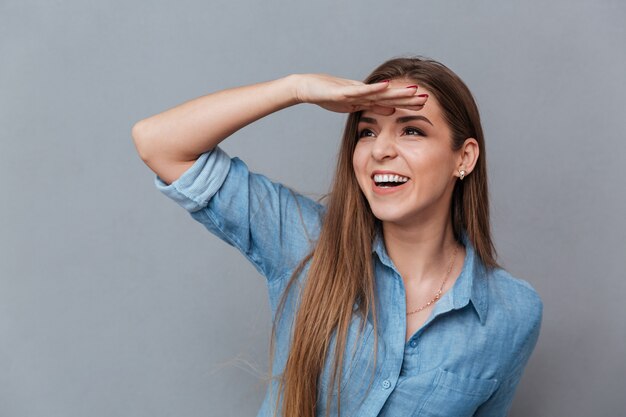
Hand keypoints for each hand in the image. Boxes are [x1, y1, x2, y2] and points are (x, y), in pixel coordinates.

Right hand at [291, 73, 427, 114]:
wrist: (308, 88)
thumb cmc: (329, 96)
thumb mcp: (354, 105)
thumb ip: (372, 107)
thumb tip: (391, 111)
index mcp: (368, 98)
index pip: (391, 102)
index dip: (407, 103)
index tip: (424, 105)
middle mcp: (365, 92)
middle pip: (390, 96)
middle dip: (408, 98)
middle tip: (427, 98)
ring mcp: (355, 91)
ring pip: (380, 92)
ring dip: (397, 92)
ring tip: (413, 90)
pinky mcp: (344, 91)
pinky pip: (361, 90)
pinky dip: (374, 88)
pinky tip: (387, 85)